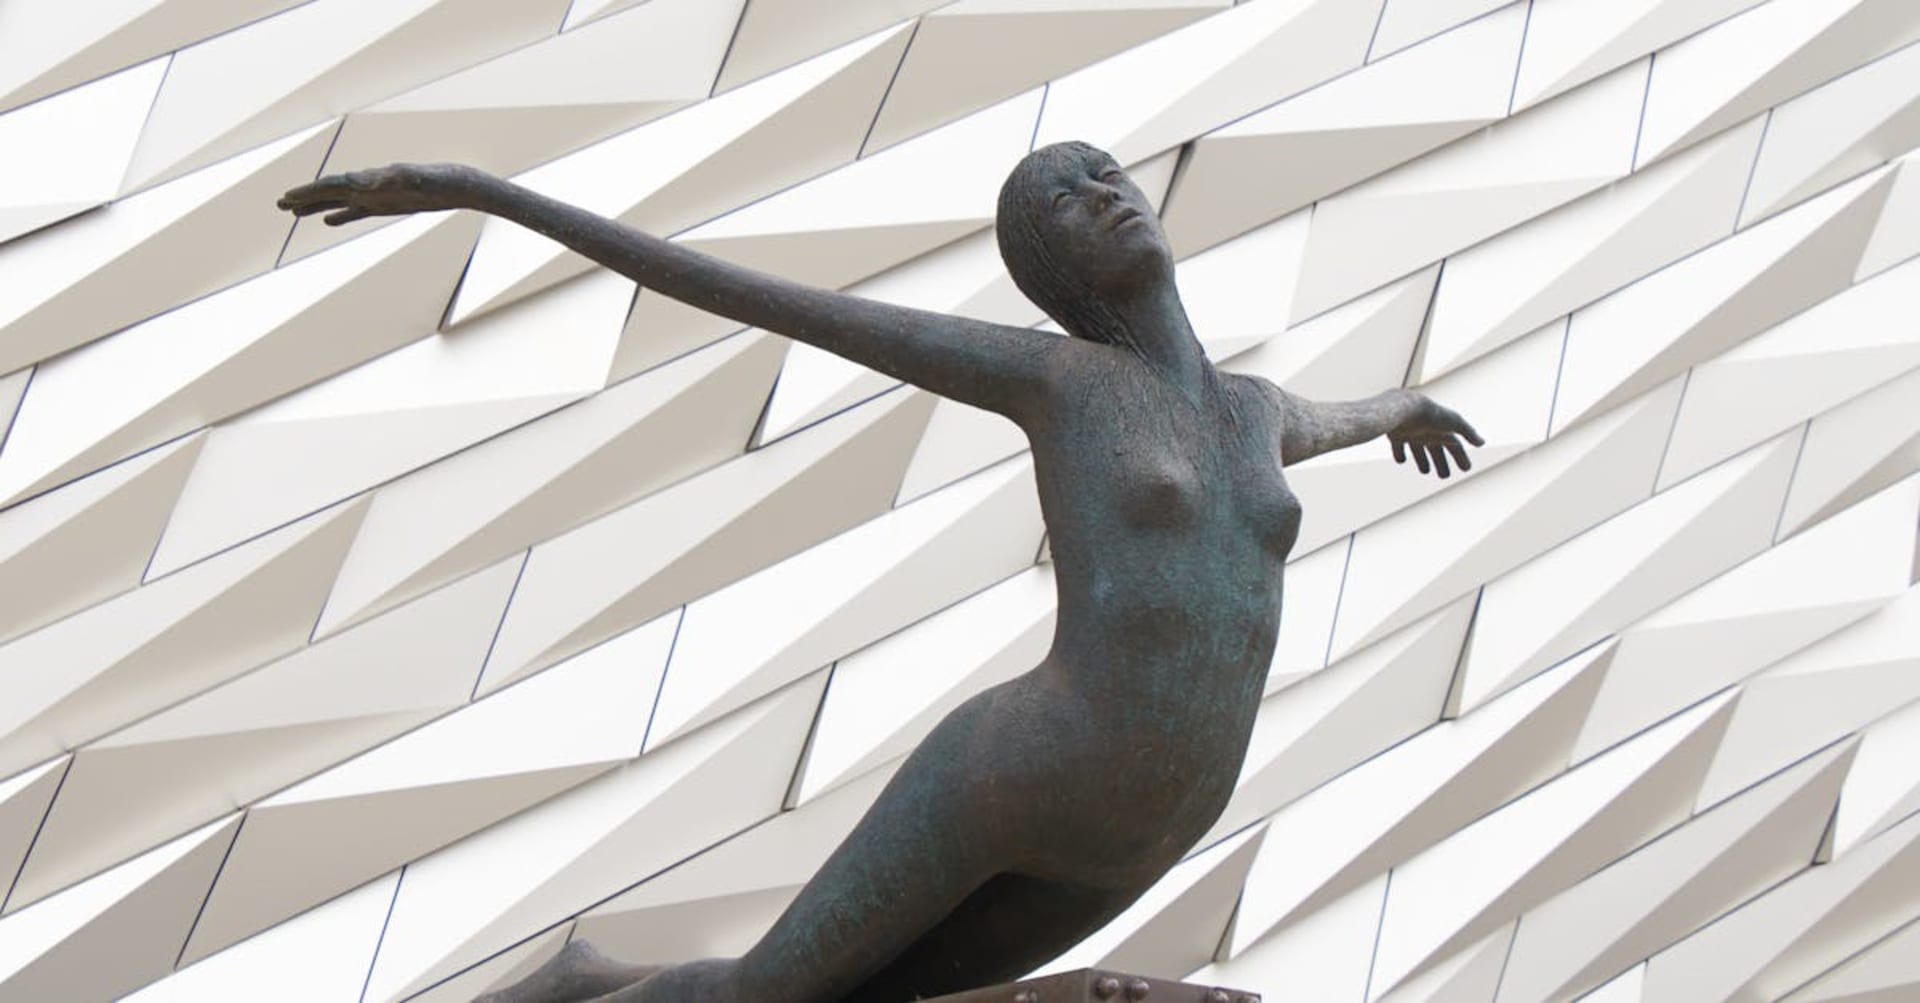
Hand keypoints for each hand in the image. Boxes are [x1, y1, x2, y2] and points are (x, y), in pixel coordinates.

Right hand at [276, 163, 481, 224]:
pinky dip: (341, 216)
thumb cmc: (441, 180)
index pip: (334, 185)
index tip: (288, 196)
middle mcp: (370, 186)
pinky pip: (357, 213)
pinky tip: (328, 221)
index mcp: (373, 180)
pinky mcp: (387, 206)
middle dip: (305, 197)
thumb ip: (395, 179)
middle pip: (330, 191)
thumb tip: (368, 182)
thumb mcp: (420, 179)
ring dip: (316, 207)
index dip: (311, 191)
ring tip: (293, 212)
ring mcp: (377, 197)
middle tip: (279, 203)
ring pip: (339, 202)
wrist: (459, 185)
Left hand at [1388, 393, 1482, 478]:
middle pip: (1436, 450)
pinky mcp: (1396, 435)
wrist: (1405, 409)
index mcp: (1442, 430)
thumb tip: (1482, 442)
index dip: (1461, 457)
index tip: (1466, 469)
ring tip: (1425, 471)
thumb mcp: (1454, 423)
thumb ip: (1468, 432)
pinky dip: (1399, 454)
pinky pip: (1398, 446)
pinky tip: (1401, 460)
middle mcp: (1427, 432)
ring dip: (1422, 461)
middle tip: (1444, 476)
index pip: (1455, 445)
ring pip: (1418, 449)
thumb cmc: (1432, 416)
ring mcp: (1411, 433)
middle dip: (1441, 463)